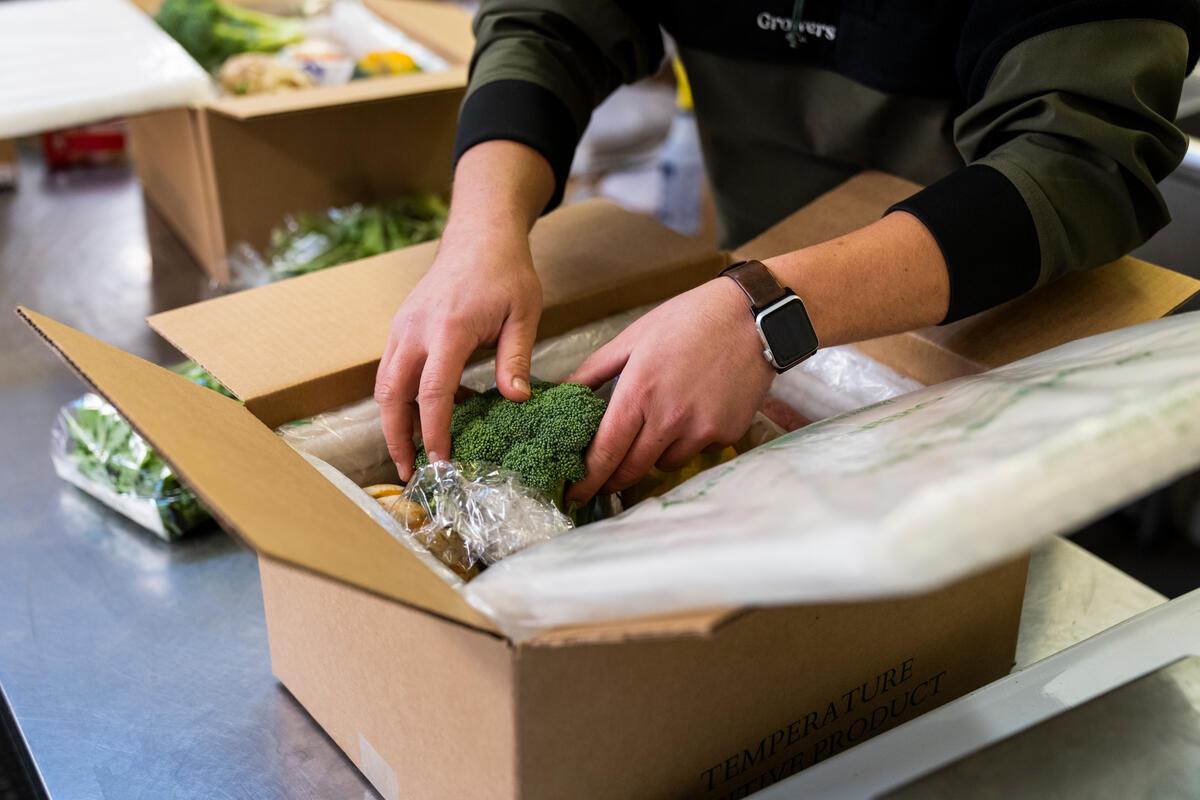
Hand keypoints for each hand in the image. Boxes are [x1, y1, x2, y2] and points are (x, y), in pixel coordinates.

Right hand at [374, 227, 542, 479]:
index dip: (434, 431)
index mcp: (449, 328)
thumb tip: (516, 401)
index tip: (441, 461)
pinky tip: (426, 416)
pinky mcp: (400, 327)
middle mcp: (415, 330)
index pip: (433, 391)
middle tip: (409, 472)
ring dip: (393, 422)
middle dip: (396, 438)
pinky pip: (391, 370)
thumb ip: (516, 359)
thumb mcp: (525, 314)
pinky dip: (400, 399)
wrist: (479, 234)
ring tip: (410, 455)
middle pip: (392, 394)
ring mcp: (402, 327)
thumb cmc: (506, 273)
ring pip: (385, 384)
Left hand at [565, 277, 775, 501]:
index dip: (587, 479)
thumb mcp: (633, 337)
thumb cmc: (688, 320)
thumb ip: (593, 371)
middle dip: (612, 480)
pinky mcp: (727, 434)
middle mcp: (669, 419)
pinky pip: (697, 451)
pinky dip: (688, 440)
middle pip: (632, 469)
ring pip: (664, 463)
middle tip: (602, 480)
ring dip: (653, 455)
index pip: (605, 451)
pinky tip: (695, 410)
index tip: (574, 494)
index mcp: (639, 393)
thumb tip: (560, 393)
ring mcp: (701, 430)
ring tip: (659, 424)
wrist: (752, 317)